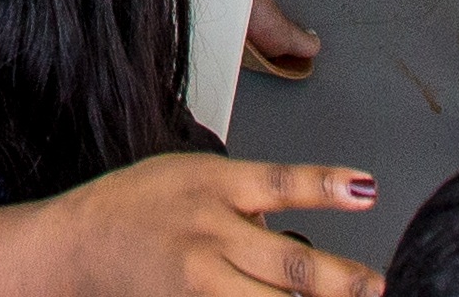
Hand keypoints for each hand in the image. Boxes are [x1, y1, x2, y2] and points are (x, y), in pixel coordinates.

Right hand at [0, 158, 381, 296]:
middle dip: (342, 281)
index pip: (280, 183)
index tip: (366, 188)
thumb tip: (295, 224)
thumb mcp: (192, 172)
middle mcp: (210, 235)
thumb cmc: (137, 204)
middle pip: (288, 264)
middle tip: (380, 286)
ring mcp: (199, 281)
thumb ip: (245, 195)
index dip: (326, 186)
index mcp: (214, 185)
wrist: (78, 248)